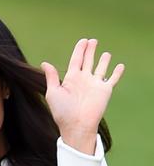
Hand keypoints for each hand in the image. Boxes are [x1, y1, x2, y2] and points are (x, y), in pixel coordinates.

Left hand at [41, 38, 123, 153]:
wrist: (76, 125)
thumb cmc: (62, 111)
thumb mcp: (53, 92)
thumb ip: (52, 77)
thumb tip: (45, 63)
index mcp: (71, 78)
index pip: (76, 60)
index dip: (79, 50)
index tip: (83, 41)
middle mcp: (83, 80)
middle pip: (88, 61)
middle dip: (90, 50)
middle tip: (92, 40)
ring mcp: (95, 84)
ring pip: (100, 68)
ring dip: (103, 60)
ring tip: (106, 53)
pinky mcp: (105, 90)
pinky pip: (113, 79)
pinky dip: (117, 72)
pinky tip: (120, 65)